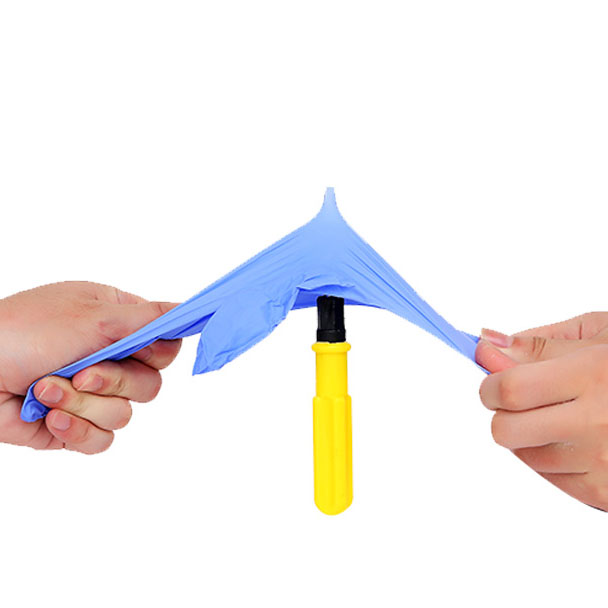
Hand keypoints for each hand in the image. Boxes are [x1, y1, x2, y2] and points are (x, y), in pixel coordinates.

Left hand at [0, 282, 180, 453]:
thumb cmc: (22, 332)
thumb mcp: (92, 317)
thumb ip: (146, 318)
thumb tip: (188, 310)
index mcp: (116, 324)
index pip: (164, 344)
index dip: (158, 352)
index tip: (141, 350)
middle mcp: (109, 358)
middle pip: (150, 385)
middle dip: (114, 381)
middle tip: (82, 372)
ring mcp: (92, 394)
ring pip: (124, 415)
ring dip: (84, 404)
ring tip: (47, 390)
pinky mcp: (75, 424)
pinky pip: (101, 439)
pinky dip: (75, 429)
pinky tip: (49, 415)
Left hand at [476, 312, 607, 510]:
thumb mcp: (599, 335)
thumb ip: (538, 345)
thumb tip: (487, 348)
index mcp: (594, 374)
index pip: (510, 389)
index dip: (491, 385)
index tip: (493, 381)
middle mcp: (598, 422)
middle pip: (506, 430)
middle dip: (504, 413)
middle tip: (525, 401)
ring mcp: (603, 462)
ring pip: (525, 455)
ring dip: (532, 436)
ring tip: (568, 416)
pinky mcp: (606, 492)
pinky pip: (552, 478)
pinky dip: (555, 459)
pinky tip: (581, 438)